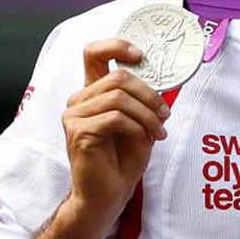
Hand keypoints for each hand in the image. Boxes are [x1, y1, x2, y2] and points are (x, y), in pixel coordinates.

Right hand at [65, 39, 166, 226]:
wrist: (109, 192)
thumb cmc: (124, 158)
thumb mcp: (139, 121)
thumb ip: (141, 99)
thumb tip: (161, 78)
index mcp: (92, 93)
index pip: (93, 53)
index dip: (116, 46)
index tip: (140, 54)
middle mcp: (79, 100)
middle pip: (118, 77)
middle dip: (149, 94)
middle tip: (165, 113)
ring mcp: (74, 116)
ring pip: (118, 97)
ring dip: (147, 113)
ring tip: (159, 130)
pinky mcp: (78, 132)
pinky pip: (116, 118)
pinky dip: (138, 127)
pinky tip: (147, 139)